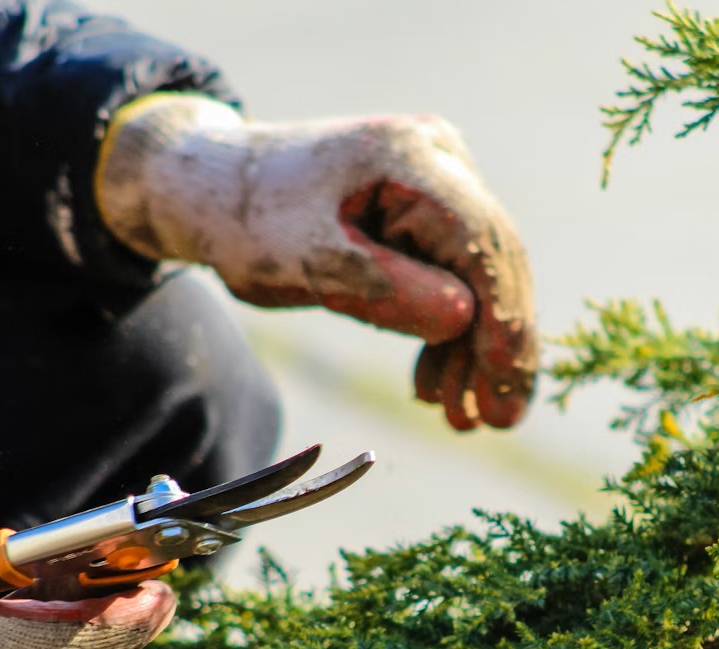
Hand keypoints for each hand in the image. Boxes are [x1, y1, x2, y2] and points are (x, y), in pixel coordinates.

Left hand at [95, 95, 536, 430]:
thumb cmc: (250, 221)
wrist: (213, 188)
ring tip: (461, 419)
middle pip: (492, 260)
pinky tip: (436, 385)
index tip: (505, 382)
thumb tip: (465, 320)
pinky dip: (447, 333)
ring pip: (478, 276)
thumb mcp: (307, 264)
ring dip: (472, 350)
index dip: (503, 315)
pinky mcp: (427, 212)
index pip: (481, 240)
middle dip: (497, 346)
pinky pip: (454, 275)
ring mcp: (439, 182)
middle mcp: (439, 158)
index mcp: (409, 157)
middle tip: (497, 421)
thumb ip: (384, 289)